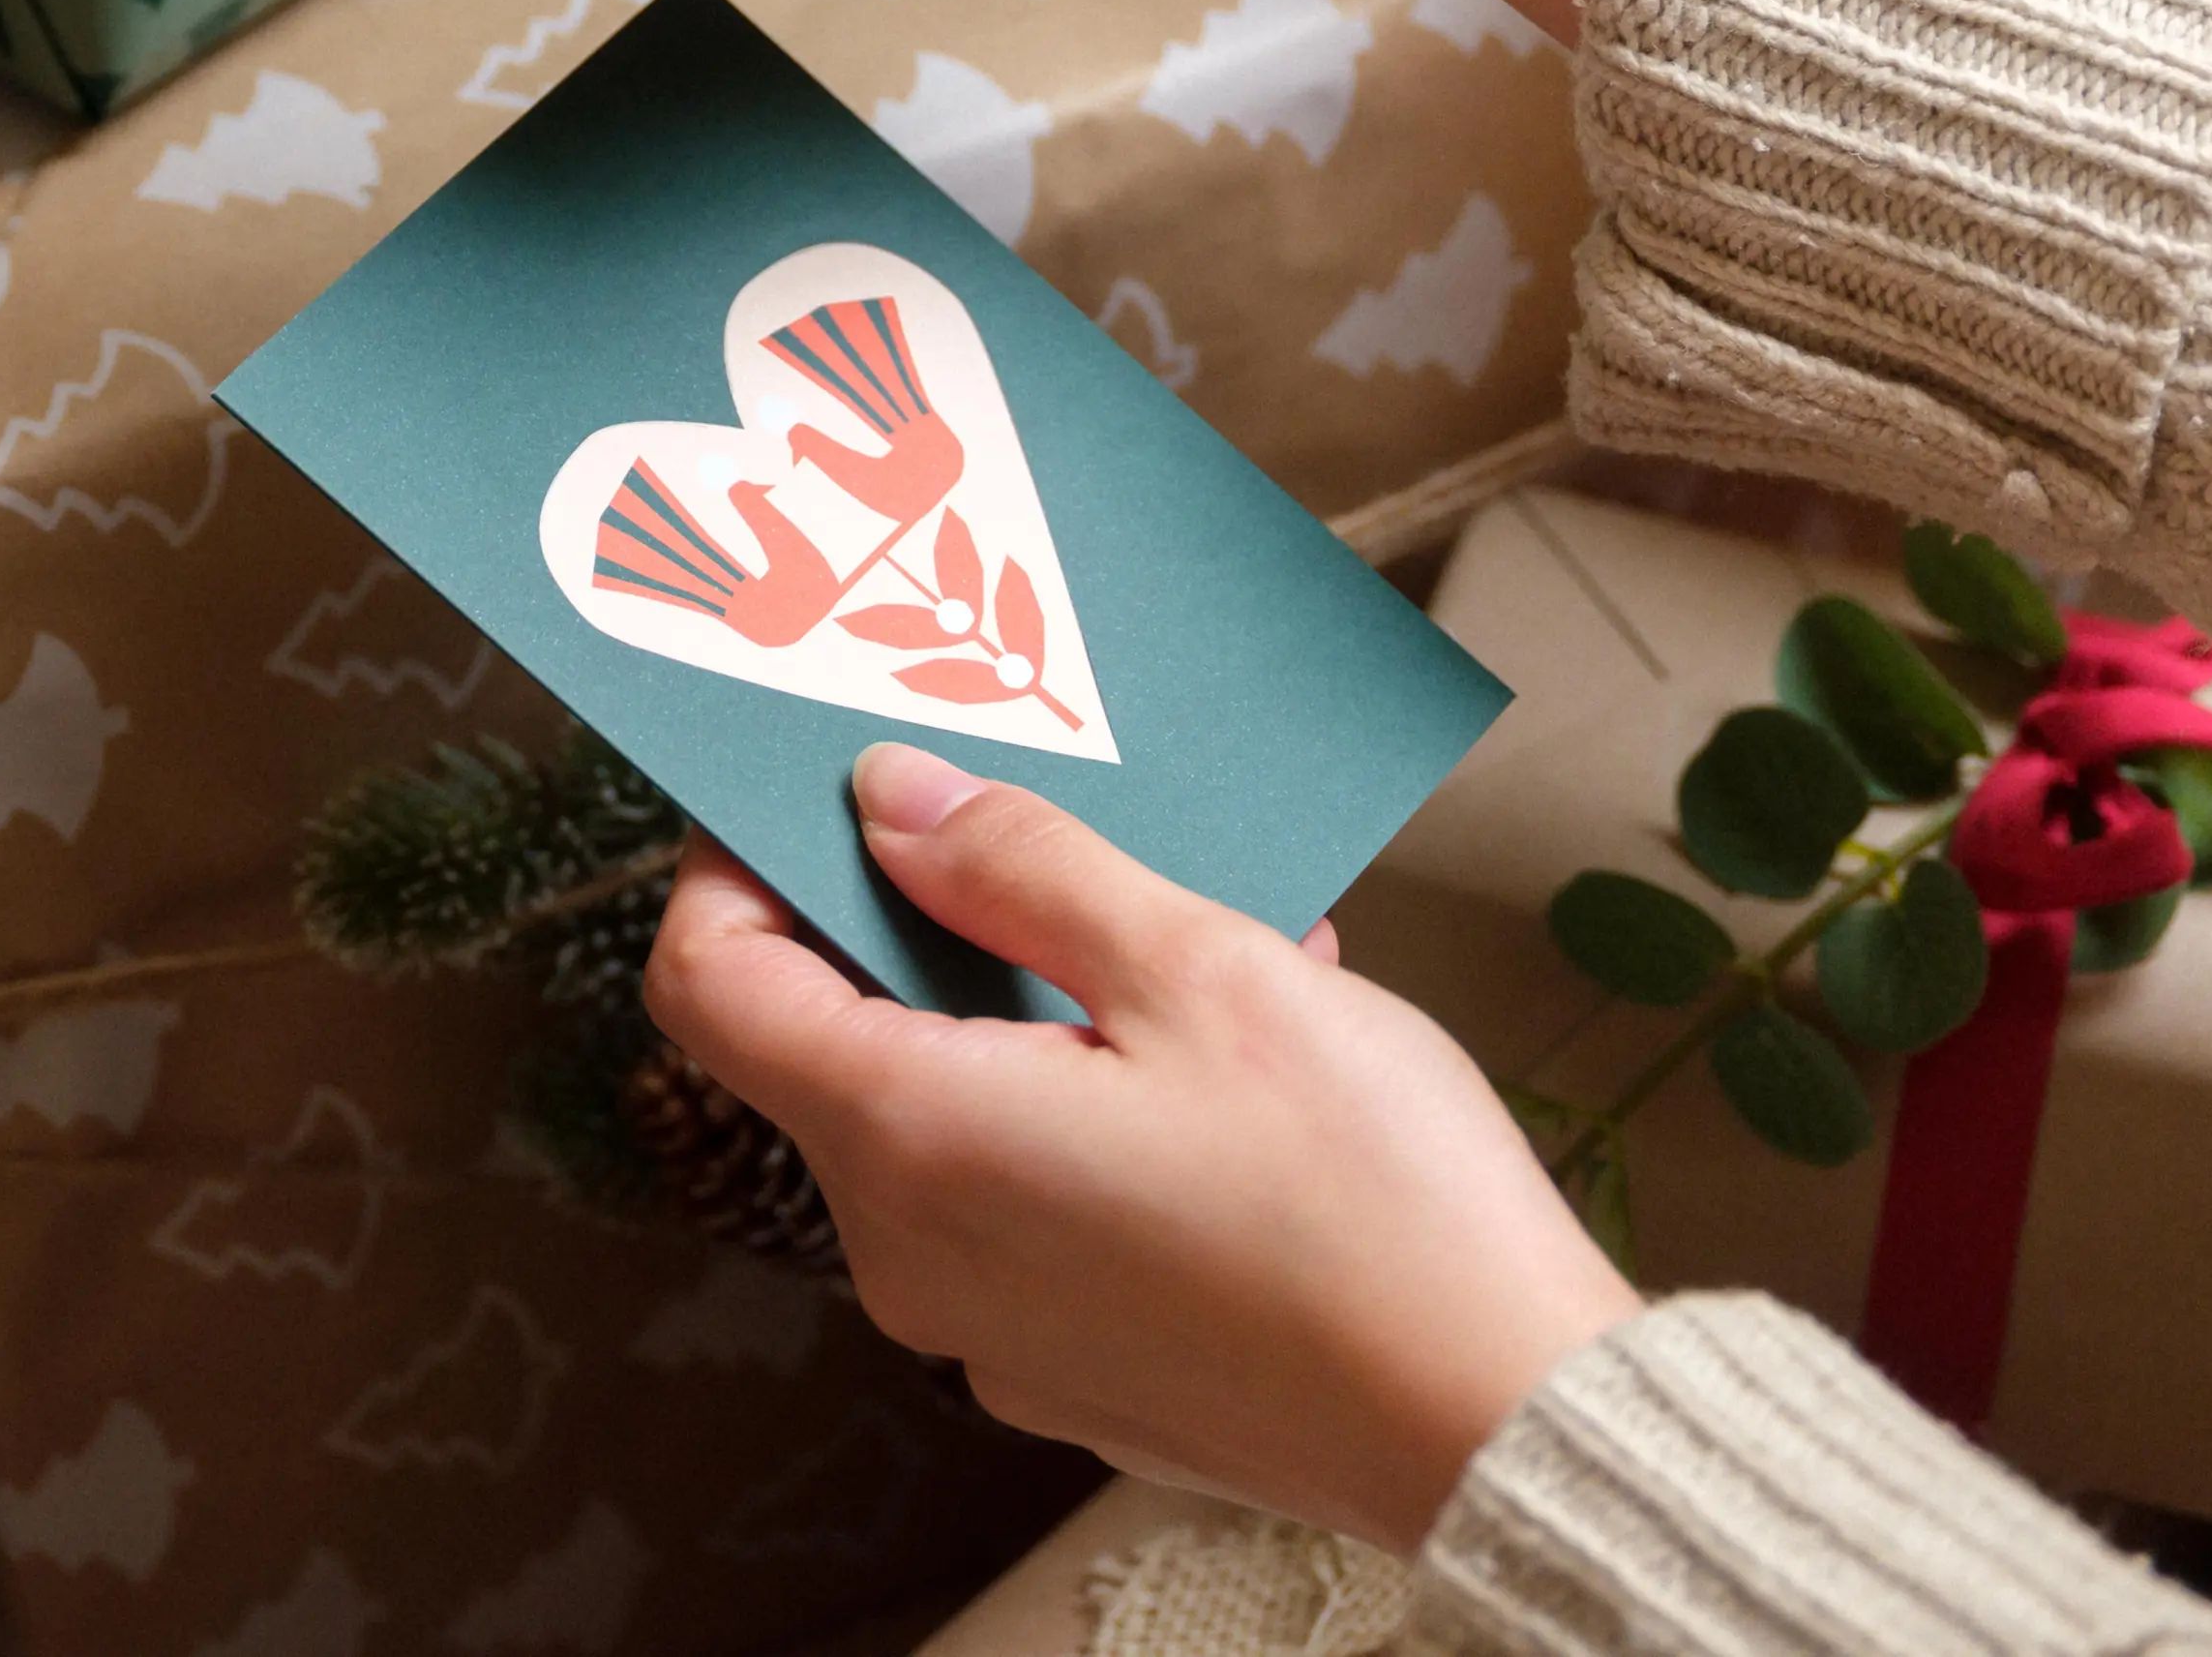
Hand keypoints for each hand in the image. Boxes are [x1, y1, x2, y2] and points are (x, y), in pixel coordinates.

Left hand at [646, 742, 1639, 1556]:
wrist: (1500, 1423)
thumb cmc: (1367, 1199)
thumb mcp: (1198, 967)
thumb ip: (1021, 870)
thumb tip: (891, 800)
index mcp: (914, 1144)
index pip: (711, 984)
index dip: (734, 866)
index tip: (814, 789)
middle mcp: (915, 1257)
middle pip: (835, 1045)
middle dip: (927, 922)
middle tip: (1046, 830)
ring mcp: (991, 1328)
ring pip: (951, 1116)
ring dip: (1035, 1007)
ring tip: (1194, 935)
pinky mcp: (1073, 1364)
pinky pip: (1028, 1198)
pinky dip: (1087, 1104)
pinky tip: (1231, 1056)